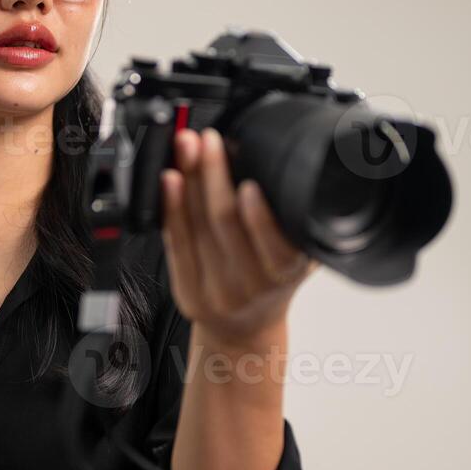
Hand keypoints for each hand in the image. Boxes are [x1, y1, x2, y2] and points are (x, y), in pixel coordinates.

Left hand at [161, 127, 317, 345]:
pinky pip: (176, 243)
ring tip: (186, 146)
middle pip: (225, 223)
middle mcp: (252, 286)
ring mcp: (217, 291)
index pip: (274, 242)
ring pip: (198, 227)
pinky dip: (171, 208)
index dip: (259, 214)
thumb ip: (294, 220)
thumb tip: (274, 161)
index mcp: (287, 273)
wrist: (246, 330)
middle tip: (207, 139)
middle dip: (213, 174)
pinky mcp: (187, 292)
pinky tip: (169, 181)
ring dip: (189, 180)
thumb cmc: (274, 282)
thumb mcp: (301, 253)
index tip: (250, 181)